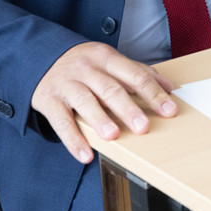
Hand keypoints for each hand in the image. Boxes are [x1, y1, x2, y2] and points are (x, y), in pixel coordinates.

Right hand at [30, 42, 176, 163]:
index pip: (134, 75)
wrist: (40, 57)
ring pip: (85, 102)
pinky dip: (73, 139)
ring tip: (113, 135)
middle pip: (110, 89)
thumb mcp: (109, 61)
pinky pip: (61, 121)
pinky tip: (84, 154)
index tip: (169, 110)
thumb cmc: (83, 65)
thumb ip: (137, 72)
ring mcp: (67, 84)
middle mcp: (86, 69)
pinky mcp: (49, 100)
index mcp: (105, 58)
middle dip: (128, 108)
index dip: (153, 93)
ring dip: (100, 119)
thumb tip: (169, 86)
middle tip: (143, 127)